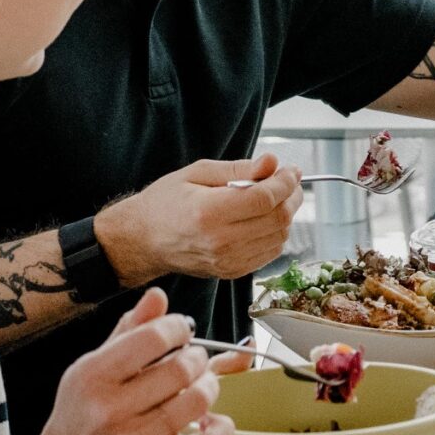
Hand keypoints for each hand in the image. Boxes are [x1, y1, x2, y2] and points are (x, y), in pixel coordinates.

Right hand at [5, 290, 234, 434]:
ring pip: (198, 401)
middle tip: (193, 362)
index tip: (182, 332)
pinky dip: (222, 429)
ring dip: (210, 388)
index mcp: (93, 376)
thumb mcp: (91, 369)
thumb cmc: (79, 419)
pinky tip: (212, 422)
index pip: (153, 337)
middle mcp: (111, 408)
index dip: (178, 328)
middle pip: (182, 368)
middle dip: (198, 359)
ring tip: (200, 388)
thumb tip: (159, 297)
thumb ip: (128, 332)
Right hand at [101, 153, 302, 287]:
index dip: (286, 182)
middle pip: (278, 219)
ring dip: (285, 215)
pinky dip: (275, 233)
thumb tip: (272, 162)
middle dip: (292, 196)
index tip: (291, 170)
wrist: (142, 240)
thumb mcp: (197, 173)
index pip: (265, 198)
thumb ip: (238, 169)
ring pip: (279, 237)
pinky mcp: (231, 272)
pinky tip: (263, 219)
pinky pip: (269, 253)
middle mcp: (220, 241)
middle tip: (289, 181)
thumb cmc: (165, 202)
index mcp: (209, 212)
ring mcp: (227, 261)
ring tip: (275, 198)